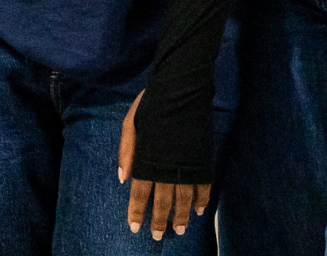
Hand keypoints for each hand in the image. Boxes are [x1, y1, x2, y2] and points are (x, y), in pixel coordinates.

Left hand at [118, 91, 210, 240]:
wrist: (181, 90)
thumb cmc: (151, 105)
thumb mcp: (130, 124)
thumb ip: (127, 152)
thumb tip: (123, 178)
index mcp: (148, 159)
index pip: (141, 193)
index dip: (138, 211)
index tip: (135, 227)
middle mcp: (167, 167)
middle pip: (163, 201)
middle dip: (160, 221)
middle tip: (157, 236)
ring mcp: (187, 165)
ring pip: (185, 199)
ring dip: (182, 217)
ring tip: (179, 230)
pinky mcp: (203, 160)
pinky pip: (204, 186)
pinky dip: (202, 200)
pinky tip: (200, 211)